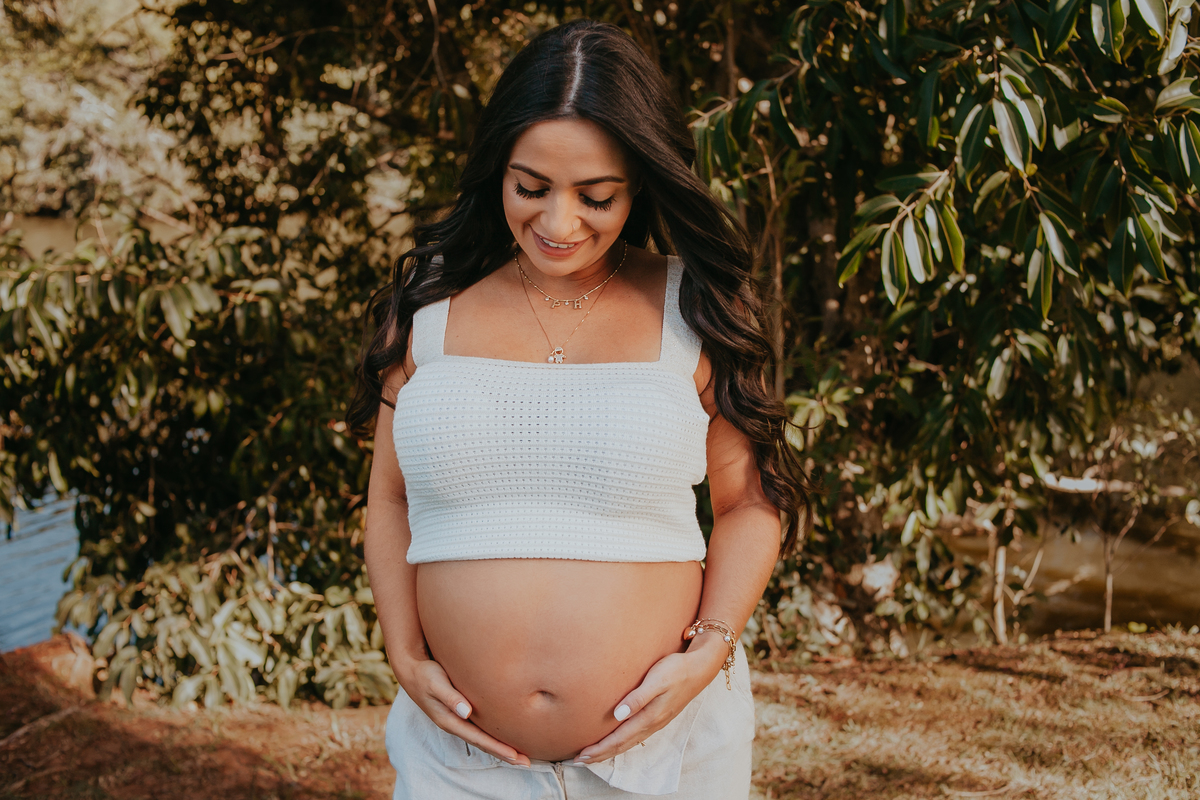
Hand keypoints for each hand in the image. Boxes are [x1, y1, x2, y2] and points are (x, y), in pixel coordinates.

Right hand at [396, 657, 531, 766]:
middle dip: (504, 754)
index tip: (515, 756)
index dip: (497, 748)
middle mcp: (455, 723)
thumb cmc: (425, 675)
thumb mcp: (436, 683)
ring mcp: (457, 720)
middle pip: (483, 743)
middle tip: (526, 763)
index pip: (478, 739)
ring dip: (500, 747)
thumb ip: (450, 697)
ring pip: (482, 738)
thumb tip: (466, 712)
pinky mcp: (460, 713)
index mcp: (450, 720)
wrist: (411, 671)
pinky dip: (493, 736)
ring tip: (520, 756)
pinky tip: (503, 736)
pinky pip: (479, 729)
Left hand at [572, 632, 727, 763]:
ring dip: (610, 750)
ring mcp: (656, 722)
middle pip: (621, 745)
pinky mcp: (658, 716)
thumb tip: (617, 714)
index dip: (599, 749)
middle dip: (600, 754)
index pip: (618, 738)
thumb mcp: (656, 680)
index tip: (581, 756)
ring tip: (593, 755)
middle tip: (579, 761)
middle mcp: (652, 723)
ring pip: (628, 742)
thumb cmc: (676, 670)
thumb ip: (638, 698)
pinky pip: (636, 736)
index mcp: (649, 716)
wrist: (700, 668)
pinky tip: (617, 741)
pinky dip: (622, 743)